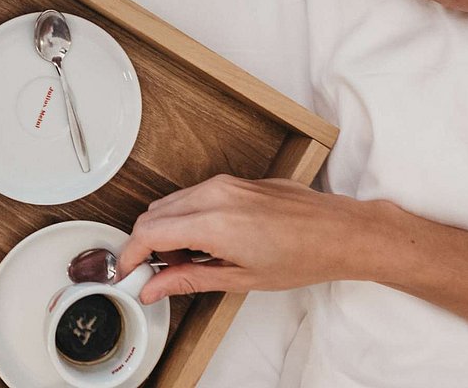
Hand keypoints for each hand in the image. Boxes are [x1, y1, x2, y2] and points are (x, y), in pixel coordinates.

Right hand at [117, 175, 400, 303]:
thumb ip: (189, 280)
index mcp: (212, 222)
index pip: (148, 232)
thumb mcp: (240, 278)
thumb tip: (155, 287)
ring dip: (165, 229)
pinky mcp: (232, 180)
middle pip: (153, 213)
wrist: (340, 232)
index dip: (130, 255)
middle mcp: (212, 195)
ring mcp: (223, 183)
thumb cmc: (302, 255)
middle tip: (155, 272)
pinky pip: (191, 196)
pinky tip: (204, 242)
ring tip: (187, 260)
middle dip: (145, 243)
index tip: (128, 271)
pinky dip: (184, 218)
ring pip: (170, 202)